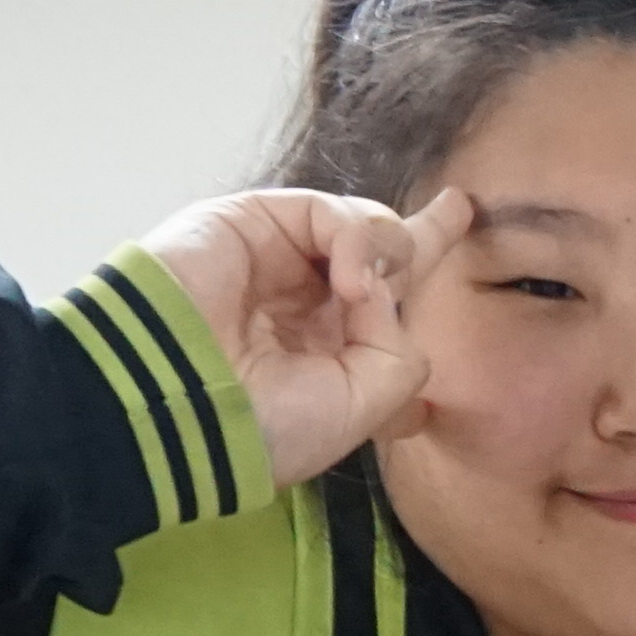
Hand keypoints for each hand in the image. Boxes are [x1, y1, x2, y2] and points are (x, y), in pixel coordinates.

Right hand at [139, 186, 468, 486]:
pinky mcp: (251, 223)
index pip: (384, 301)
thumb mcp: (361, 407)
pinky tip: (348, 281)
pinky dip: (353, 239)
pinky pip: (328, 212)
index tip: (458, 241)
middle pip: (380, 250)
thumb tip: (380, 287)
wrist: (177, 402)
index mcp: (326, 351)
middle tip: (456, 210)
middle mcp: (304, 303)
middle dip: (419, 233)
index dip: (422, 269)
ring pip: (364, 228)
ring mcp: (278, 260)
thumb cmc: (264, 424)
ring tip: (358, 295)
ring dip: (381, 254)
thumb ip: (398, 348)